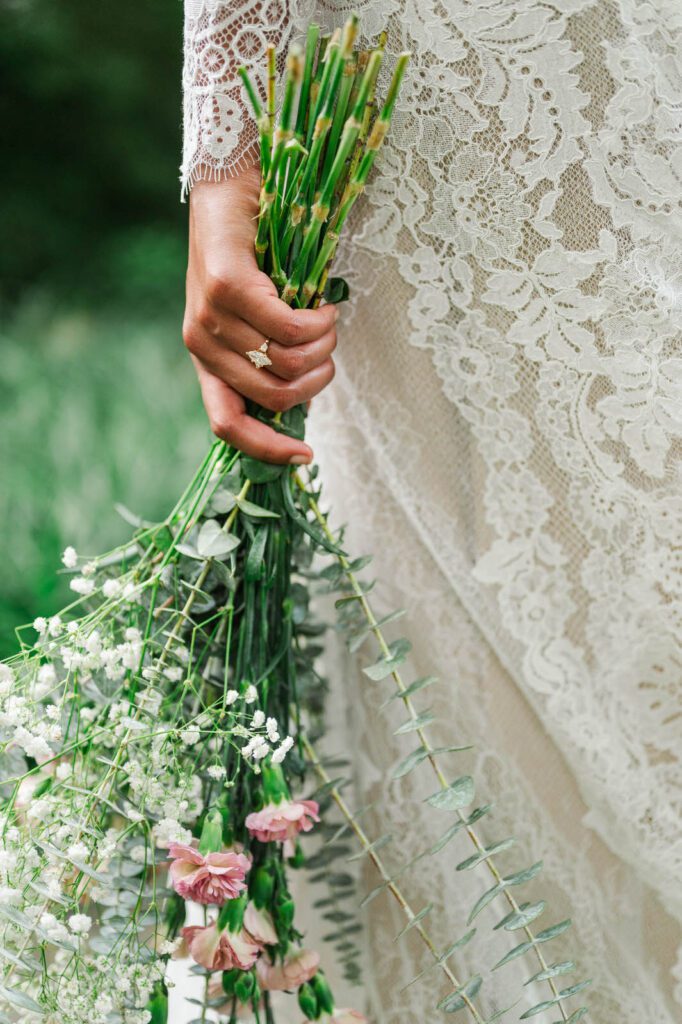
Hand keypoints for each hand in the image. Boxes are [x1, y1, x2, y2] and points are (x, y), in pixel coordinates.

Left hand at [183, 164, 337, 463]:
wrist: (233, 182)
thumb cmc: (256, 254)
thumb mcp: (261, 318)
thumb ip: (273, 356)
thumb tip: (304, 392)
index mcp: (208, 362)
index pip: (228, 427)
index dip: (269, 451)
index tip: (308, 456)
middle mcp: (202, 345)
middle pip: (277, 396)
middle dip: (318, 377)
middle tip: (330, 345)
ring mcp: (209, 317)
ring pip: (289, 363)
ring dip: (324, 346)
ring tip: (327, 319)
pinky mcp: (225, 287)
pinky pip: (289, 328)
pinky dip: (319, 321)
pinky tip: (324, 305)